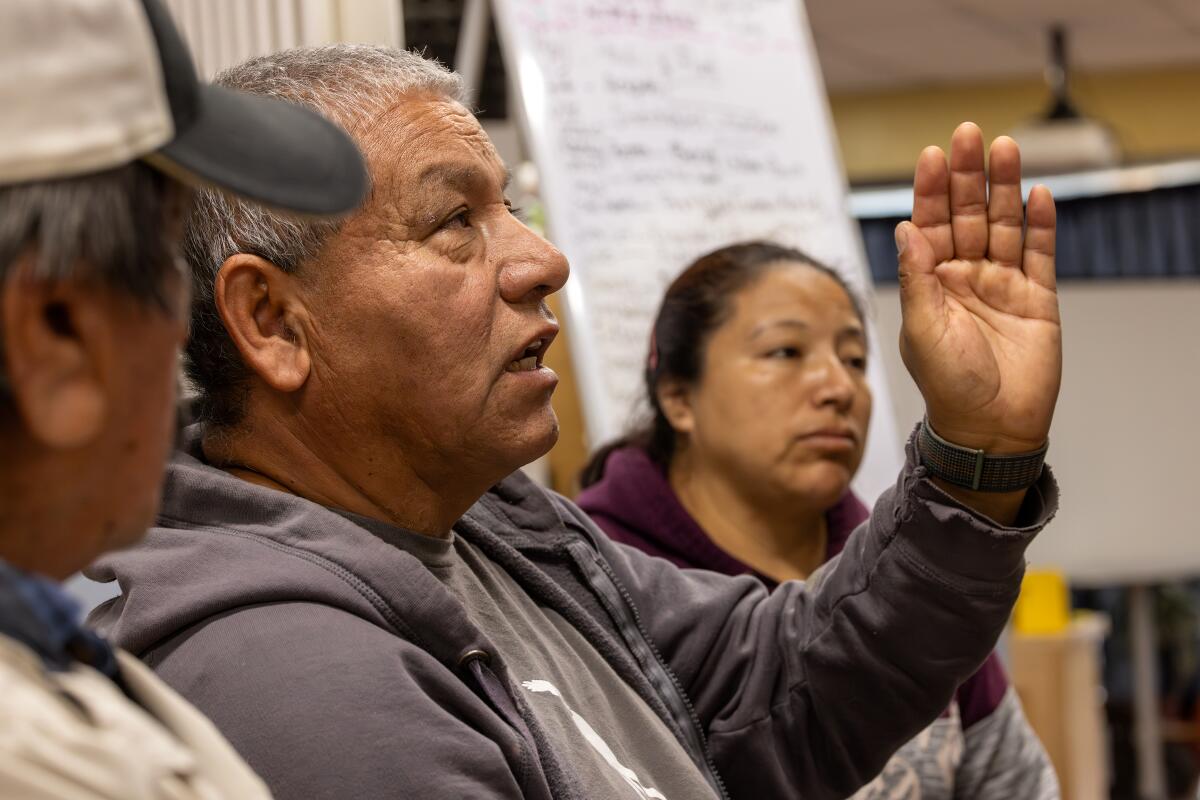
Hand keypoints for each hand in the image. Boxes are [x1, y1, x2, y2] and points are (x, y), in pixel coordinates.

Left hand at [898, 122, 1060, 456]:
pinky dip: (1040, 225)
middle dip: (967, 176)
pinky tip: (1038, 195)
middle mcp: (964, 276)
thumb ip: (915, 278)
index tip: (932, 154)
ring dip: (1004, 188)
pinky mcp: (1037, 298)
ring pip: (1004, 225)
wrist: (990, 428)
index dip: (930, 189)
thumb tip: (905, 228)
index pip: (929, 224)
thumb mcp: (921, 329)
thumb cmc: (948, 384)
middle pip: (967, 214)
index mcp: (929, 282)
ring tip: (1006, 149)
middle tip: (970, 135)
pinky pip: (1040, 254)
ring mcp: (1002, 284)